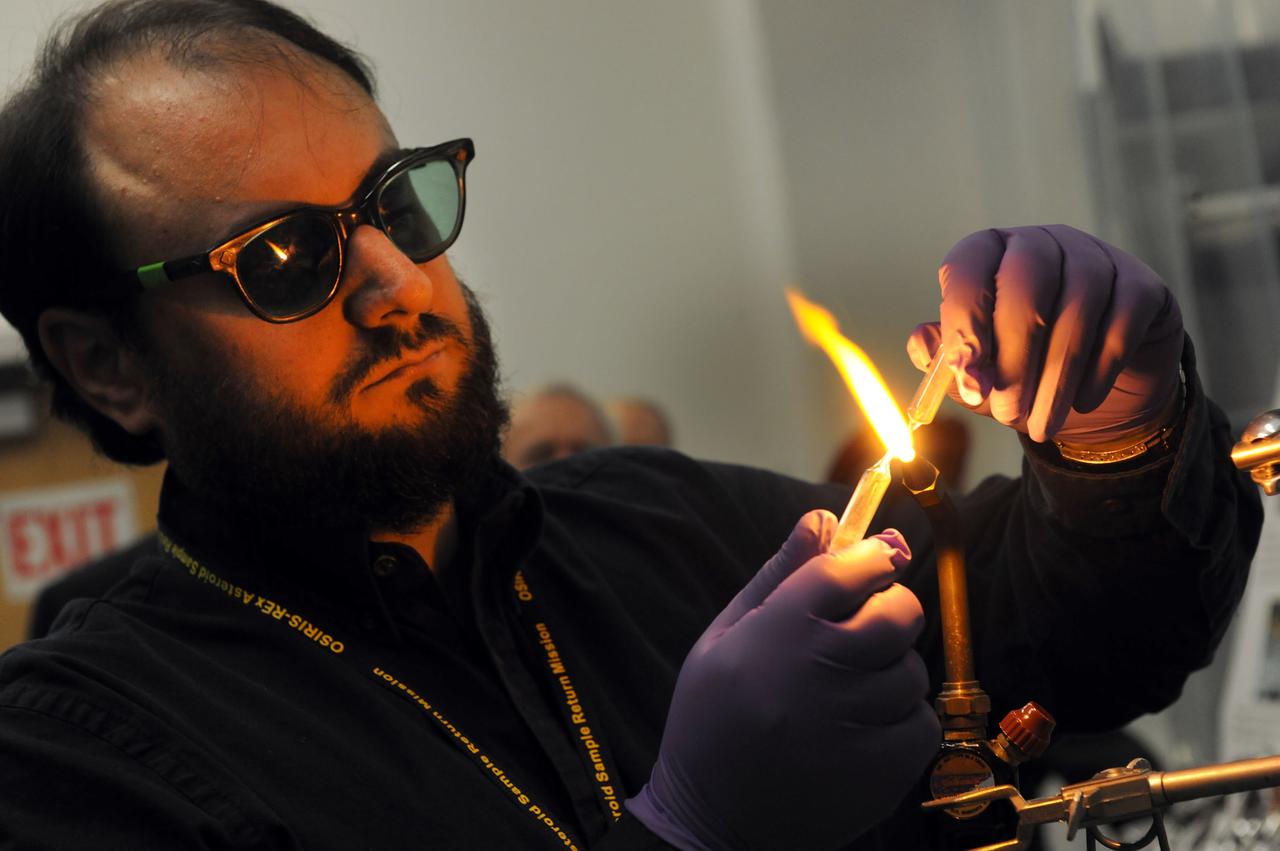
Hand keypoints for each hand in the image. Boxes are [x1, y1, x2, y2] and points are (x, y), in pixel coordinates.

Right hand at [625, 511, 938, 850]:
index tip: (881, 554)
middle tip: (868, 621)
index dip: (873, 554)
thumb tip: (824, 515)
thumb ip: (779, 574)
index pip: (847, 569)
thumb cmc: (713, 718)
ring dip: (892, 669)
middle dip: (891, 606)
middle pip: (897, 612)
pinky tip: (864, 726)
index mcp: (775, 633)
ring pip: (912, 669)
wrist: (710, 823)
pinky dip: (903, 719)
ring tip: (850, 688)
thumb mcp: (726, 637)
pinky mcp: (879, 772)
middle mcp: (816, 673)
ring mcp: (852, 725)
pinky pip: (922, 722)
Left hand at [907, 225, 1183, 445]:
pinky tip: (1082, 402)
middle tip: (1005, 412)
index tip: (967, 376)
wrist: (1098, 392)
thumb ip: (947, 358)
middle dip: (1014, 358)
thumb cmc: (1024, 371)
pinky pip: (1122, 324)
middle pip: (1026, 283)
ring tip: (1041, 426)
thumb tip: (923, 343)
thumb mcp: (979, 371)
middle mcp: (1041, 244)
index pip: (969, 266)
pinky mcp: (1142, 286)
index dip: (964, 320)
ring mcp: (1097, 258)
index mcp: (990, 254)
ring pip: (1078, 308)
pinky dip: (1099, 370)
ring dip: (1056, 377)